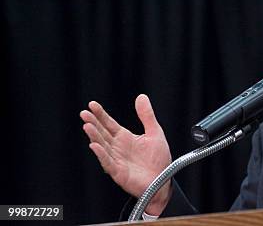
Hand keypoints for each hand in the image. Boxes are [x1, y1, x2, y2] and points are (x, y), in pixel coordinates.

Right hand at [80, 94, 171, 215]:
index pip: (109, 124)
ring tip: (87, 126)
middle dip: (93, 123)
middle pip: (102, 133)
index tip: (92, 104)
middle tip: (84, 113)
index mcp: (125, 138)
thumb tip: (141, 97)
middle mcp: (118, 148)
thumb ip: (147, 115)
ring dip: (94, 136)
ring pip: (102, 146)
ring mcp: (116, 160)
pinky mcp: (118, 172)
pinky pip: (108, 162)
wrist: (163, 180)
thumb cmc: (158, 159)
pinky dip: (101, 154)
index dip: (101, 114)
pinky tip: (95, 146)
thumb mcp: (155, 132)